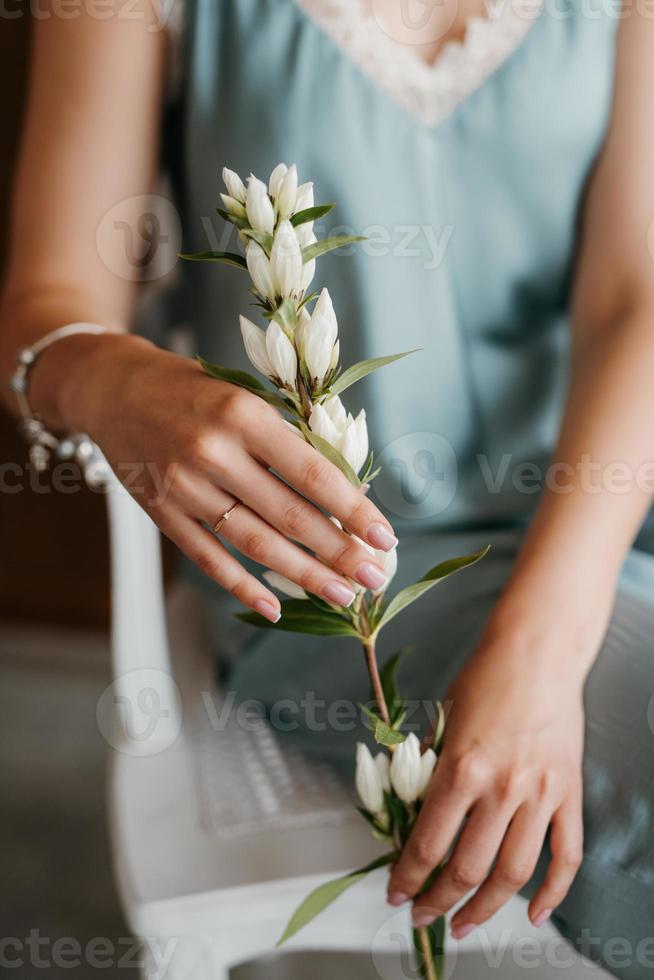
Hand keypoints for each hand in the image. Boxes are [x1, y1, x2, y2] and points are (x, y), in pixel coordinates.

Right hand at [44, 333, 396, 620]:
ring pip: (254, 543)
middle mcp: (213, 453)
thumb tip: (345, 494)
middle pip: (288, 516)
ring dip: (303, 575)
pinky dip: (243, 587)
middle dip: (338, 552)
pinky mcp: (162, 512)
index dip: (353, 510)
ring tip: (341, 594)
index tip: (384, 536)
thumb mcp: (245, 397)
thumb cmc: (194, 390)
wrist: (114, 388)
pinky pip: (209, 559)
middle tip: (373, 577)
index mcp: (243, 415)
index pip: (312, 474)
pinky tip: (276, 609)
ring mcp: (184, 487)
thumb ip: (286, 441)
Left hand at [387, 615, 585, 935]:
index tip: (396, 893)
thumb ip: (428, 769)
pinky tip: (534, 914)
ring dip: (485, 909)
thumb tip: (409, 814)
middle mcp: (501, 788)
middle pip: (466, 869)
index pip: (428, 843)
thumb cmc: (485, 679)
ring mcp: (539, 794)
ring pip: (512, 874)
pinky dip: (553, 893)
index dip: (407, 876)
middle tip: (422, 915)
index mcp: (461, 767)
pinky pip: (566, 856)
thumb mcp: (441, 720)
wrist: (538, 653)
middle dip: (437, 901)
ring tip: (464, 924)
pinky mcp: (567, 793)